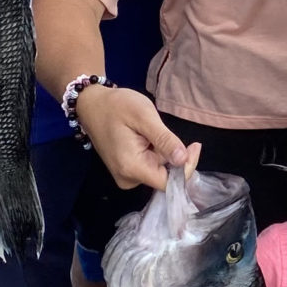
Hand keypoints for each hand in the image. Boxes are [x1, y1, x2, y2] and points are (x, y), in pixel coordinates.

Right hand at [77, 85, 193, 192]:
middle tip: (168, 131)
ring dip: (163, 153)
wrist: (92, 104)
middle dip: (174, 157)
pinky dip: (155, 154)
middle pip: (165, 178)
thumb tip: (183, 160)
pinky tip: (147, 138)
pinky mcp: (126, 171)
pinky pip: (150, 167)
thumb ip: (164, 140)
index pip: (169, 183)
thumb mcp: (144, 116)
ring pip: (158, 171)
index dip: (186, 167)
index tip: (194, 145)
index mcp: (132, 168)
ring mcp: (125, 176)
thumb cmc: (117, 106)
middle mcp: (128, 179)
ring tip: (151, 131)